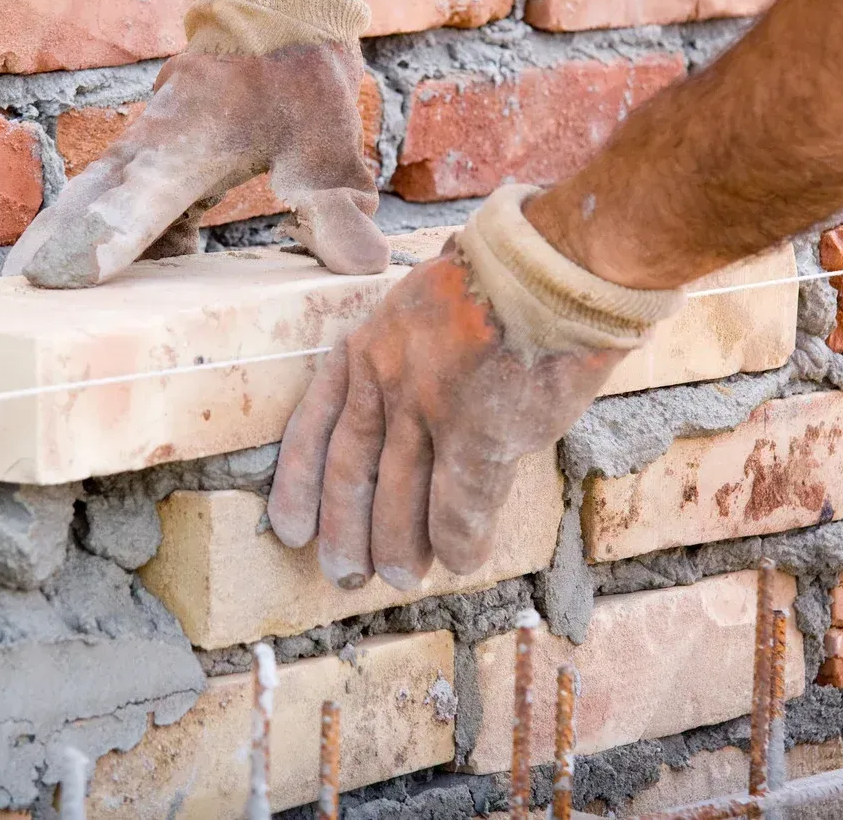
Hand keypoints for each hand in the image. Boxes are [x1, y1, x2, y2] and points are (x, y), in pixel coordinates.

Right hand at [5, 0, 389, 286]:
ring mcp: (144, 147)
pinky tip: (116, 279)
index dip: (103, 240)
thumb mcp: (331, 145)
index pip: (140, 199)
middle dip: (51, 245)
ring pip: (93, 196)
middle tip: (14, 296)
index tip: (65, 275)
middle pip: (90, 200)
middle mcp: (153, 143)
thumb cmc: (299, 78)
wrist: (276, 12)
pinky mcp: (148, 156)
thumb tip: (363, 268)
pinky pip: (116, 198)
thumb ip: (337, 209)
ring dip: (62, 236)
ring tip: (29, 292)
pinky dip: (102, 231)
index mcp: (192, 139)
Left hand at [266, 248, 629, 589]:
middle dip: (345, 529)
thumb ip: (412, 361)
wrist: (552, 265)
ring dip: (400, 544)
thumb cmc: (504, 276)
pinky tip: (462, 560)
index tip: (290, 530)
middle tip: (343, 574)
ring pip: (398, 495)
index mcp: (368, 345)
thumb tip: (417, 417)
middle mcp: (385, 379)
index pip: (315, 424)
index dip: (301, 483)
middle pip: (351, 470)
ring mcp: (428, 409)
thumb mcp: (427, 306)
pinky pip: (458, 505)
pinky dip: (458, 538)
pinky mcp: (478, 435)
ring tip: (401, 578)